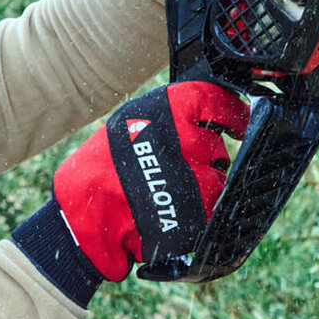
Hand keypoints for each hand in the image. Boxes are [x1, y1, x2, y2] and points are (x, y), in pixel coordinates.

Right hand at [54, 81, 250, 280]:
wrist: (80, 218)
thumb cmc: (98, 171)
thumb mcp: (126, 127)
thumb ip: (165, 121)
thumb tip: (201, 120)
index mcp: (162, 112)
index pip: (212, 100)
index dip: (230, 111)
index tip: (238, 121)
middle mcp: (181, 141)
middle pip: (215, 147)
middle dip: (205, 159)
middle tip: (180, 170)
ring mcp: (191, 179)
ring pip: (215, 182)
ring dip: (201, 188)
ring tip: (169, 195)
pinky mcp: (196, 215)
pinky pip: (209, 212)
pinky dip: (195, 214)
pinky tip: (170, 214)